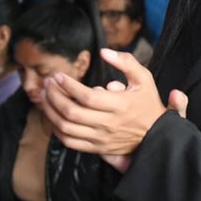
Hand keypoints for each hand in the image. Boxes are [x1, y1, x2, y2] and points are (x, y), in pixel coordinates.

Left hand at [40, 48, 165, 156]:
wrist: (156, 135)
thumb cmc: (147, 104)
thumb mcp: (144, 78)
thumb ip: (126, 62)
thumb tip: (104, 52)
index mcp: (120, 105)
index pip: (87, 96)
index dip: (68, 85)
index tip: (58, 76)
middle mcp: (109, 124)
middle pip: (72, 112)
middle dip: (54, 96)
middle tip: (48, 83)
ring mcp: (101, 138)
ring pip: (66, 128)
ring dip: (50, 111)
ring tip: (45, 96)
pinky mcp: (96, 148)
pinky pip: (69, 141)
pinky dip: (56, 129)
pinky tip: (53, 115)